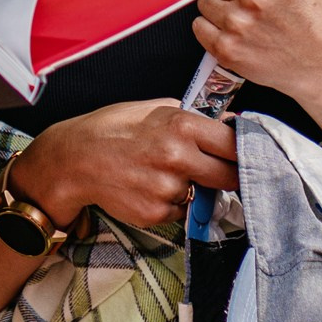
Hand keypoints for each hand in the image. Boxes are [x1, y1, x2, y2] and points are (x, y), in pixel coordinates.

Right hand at [16, 98, 238, 231]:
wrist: (73, 160)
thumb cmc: (112, 129)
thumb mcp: (153, 109)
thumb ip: (190, 118)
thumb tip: (225, 127)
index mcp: (182, 126)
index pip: (234, 144)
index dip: (244, 150)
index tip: (248, 154)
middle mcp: (178, 158)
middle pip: (230, 176)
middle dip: (229, 175)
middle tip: (221, 171)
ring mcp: (167, 188)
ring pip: (202, 194)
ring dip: (192, 188)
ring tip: (161, 173)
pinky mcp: (156, 212)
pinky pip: (179, 209)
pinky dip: (171, 202)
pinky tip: (148, 187)